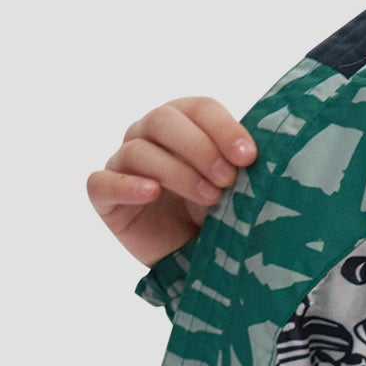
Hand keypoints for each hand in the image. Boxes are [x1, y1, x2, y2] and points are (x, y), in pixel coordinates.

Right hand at [87, 97, 257, 267]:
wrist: (194, 257)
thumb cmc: (217, 215)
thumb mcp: (236, 189)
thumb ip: (242, 167)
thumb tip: (262, 155)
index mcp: (183, 123)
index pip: (199, 108)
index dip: (223, 128)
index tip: (248, 156)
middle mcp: (148, 135)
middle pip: (163, 120)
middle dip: (200, 148)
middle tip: (228, 179)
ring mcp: (124, 163)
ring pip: (140, 151)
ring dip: (177, 172)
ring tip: (210, 198)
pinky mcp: (104, 195)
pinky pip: (103, 182)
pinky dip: (127, 185)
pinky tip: (151, 192)